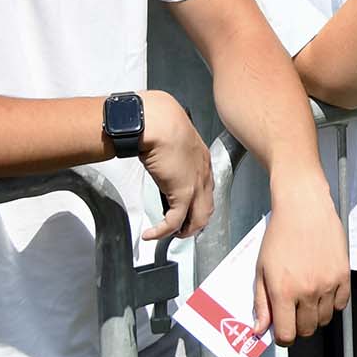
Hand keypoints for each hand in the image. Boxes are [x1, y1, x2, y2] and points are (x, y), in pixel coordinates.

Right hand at [137, 91, 212, 241]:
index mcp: (202, 159)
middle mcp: (204, 173)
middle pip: (207, 208)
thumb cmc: (161, 123)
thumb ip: (169, 148)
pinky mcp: (183, 193)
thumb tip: (155, 150)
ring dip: (183, 230)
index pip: (206, 189)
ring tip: (168, 234)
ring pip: (197, 219)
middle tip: (179, 229)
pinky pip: (174, 221)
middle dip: (194, 223)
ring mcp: (196, 185)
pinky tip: (150, 234)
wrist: (159, 122)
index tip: (184, 210)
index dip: (196, 203)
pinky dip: (162, 231)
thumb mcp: (171, 137)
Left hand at [254, 174, 350, 344]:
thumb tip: (260, 331)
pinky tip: (324, 292)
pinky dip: (333, 304)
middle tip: (294, 313)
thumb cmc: (279, 236)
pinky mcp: (344, 274)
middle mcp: (307, 291)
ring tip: (308, 301)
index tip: (283, 331)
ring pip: (325, 319)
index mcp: (283, 292)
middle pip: (307, 329)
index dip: (284, 338)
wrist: (304, 208)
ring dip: (315, 316)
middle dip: (298, 327)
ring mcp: (328, 284)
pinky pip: (342, 304)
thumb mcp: (261, 269)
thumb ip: (261, 302)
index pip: (287, 334)